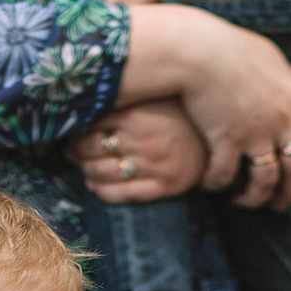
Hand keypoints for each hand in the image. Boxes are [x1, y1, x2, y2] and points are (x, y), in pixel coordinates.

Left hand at [69, 100, 207, 202]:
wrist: (220, 136)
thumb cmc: (183, 113)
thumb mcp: (153, 97)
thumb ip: (124, 96)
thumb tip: (82, 98)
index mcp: (138, 113)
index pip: (90, 122)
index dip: (74, 127)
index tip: (69, 128)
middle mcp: (144, 140)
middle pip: (91, 149)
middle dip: (75, 150)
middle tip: (69, 148)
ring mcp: (154, 166)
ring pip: (102, 172)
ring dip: (85, 170)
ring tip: (81, 165)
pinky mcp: (164, 186)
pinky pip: (121, 194)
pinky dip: (101, 191)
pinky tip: (94, 185)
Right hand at [126, 7, 290, 209]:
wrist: (198, 48)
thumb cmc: (231, 48)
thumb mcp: (272, 59)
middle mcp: (281, 122)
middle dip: (288, 196)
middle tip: (277, 207)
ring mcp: (255, 132)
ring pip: (265, 182)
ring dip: (254, 198)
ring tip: (241, 200)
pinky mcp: (226, 139)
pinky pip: (226, 176)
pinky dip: (217, 185)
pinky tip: (210, 184)